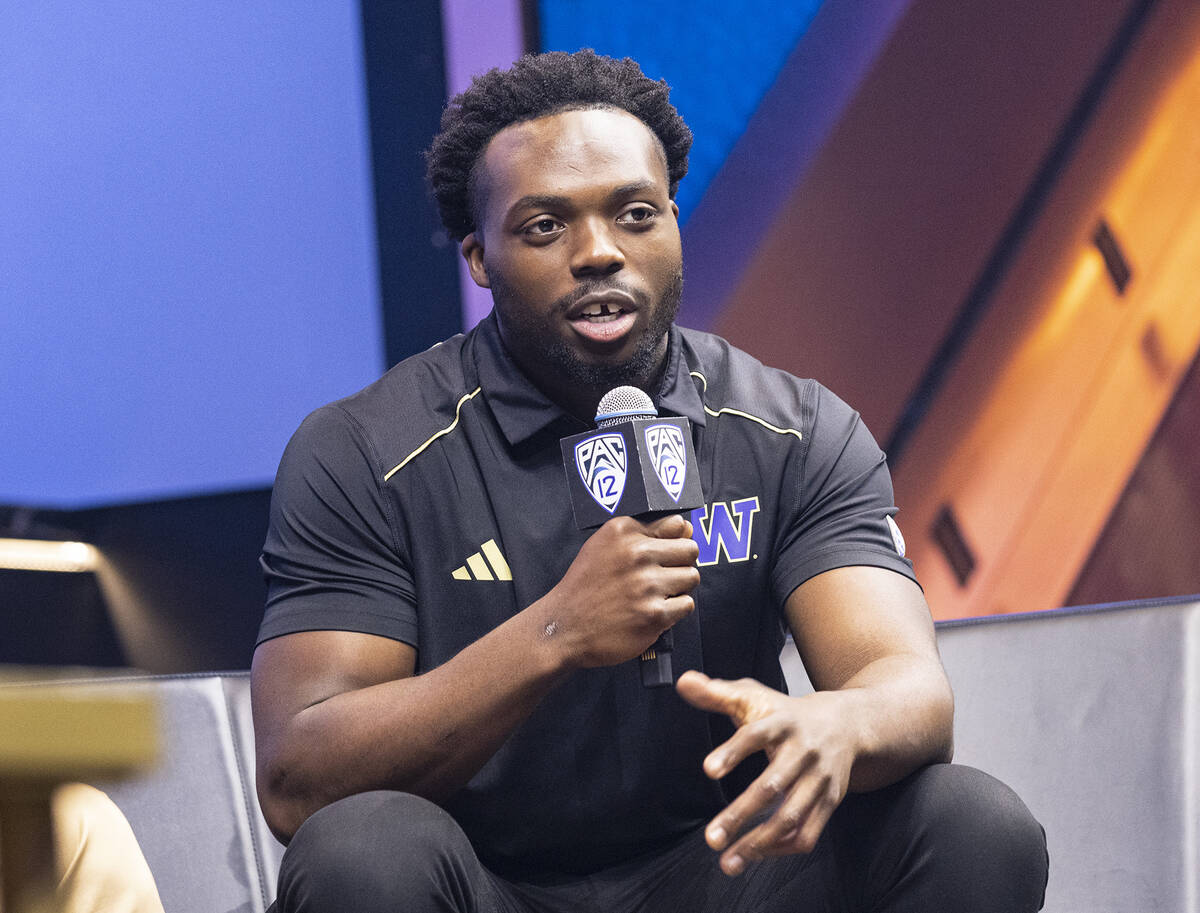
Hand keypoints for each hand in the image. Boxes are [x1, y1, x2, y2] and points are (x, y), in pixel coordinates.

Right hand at [539, 514, 699, 668]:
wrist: (564, 627)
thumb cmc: (585, 587)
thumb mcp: (604, 545)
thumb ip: (646, 532)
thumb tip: (687, 529)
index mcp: (623, 531)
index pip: (676, 526)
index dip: (672, 542)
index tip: (662, 554)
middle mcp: (637, 553)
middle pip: (690, 551)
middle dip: (680, 564)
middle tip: (661, 578)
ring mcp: (647, 585)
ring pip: (692, 578)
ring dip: (678, 588)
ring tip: (655, 596)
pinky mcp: (654, 614)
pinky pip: (686, 605)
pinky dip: (674, 611)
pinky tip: (652, 612)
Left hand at [675, 670, 856, 875]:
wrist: (847, 724)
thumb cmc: (787, 713)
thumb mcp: (755, 697)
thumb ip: (717, 693)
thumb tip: (683, 682)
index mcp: (783, 722)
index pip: (756, 734)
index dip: (733, 752)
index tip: (708, 771)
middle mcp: (804, 752)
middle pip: (772, 785)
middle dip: (740, 814)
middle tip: (711, 837)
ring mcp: (820, 780)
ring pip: (791, 817)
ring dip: (759, 843)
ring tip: (727, 861)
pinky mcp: (830, 802)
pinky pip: (808, 834)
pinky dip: (782, 849)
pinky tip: (755, 855)